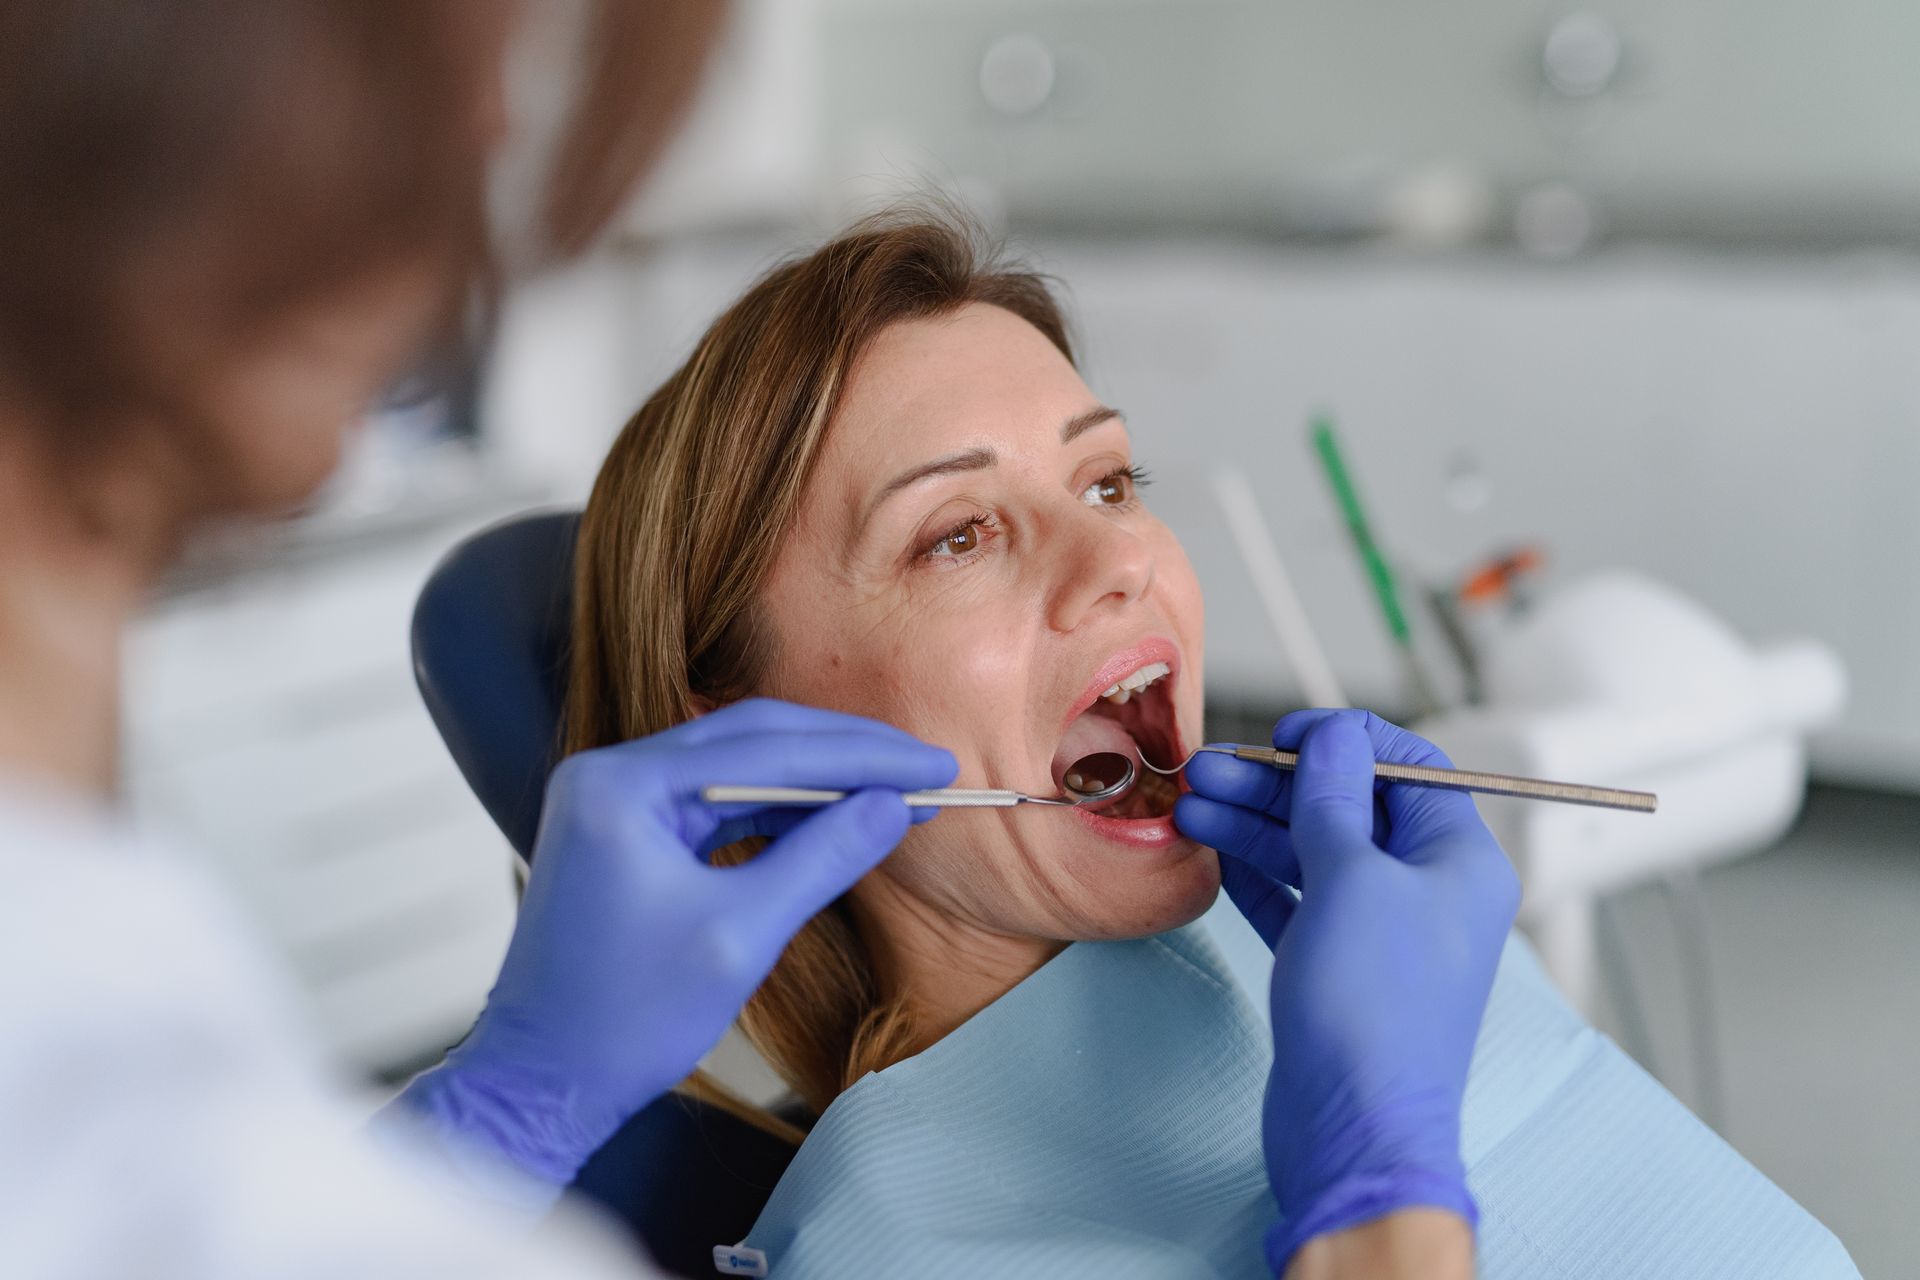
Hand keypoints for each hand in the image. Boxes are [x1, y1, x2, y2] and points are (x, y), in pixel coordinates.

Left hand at [393, 698, 955, 1191]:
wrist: (541, 1081)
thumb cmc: (628, 1019)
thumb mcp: (742, 935)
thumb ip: (822, 858)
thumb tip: (896, 807)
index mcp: (623, 785)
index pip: (769, 747)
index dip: (864, 756)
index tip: (936, 766)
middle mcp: (611, 773)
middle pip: (754, 736)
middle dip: (847, 753)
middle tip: (928, 768)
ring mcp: (614, 800)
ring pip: (739, 764)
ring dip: (817, 779)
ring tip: (894, 794)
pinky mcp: (626, 831)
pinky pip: (716, 801)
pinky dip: (778, 809)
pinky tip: (834, 819)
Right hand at [1174, 710, 1519, 1272]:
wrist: (1357, 1131)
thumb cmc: (1374, 1010)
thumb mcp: (1351, 880)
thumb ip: (1334, 800)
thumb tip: (1333, 737)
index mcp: (1459, 860)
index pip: (1410, 767)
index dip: (1345, 740)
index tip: (1283, 734)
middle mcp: (1427, 892)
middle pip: (1350, 808)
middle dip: (1277, 785)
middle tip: (1208, 772)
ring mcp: (1383, 935)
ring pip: (1315, 854)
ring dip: (1255, 826)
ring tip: (1191, 808)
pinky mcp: (1339, 972)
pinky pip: (1298, 903)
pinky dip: (1258, 876)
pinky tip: (1216, 854)